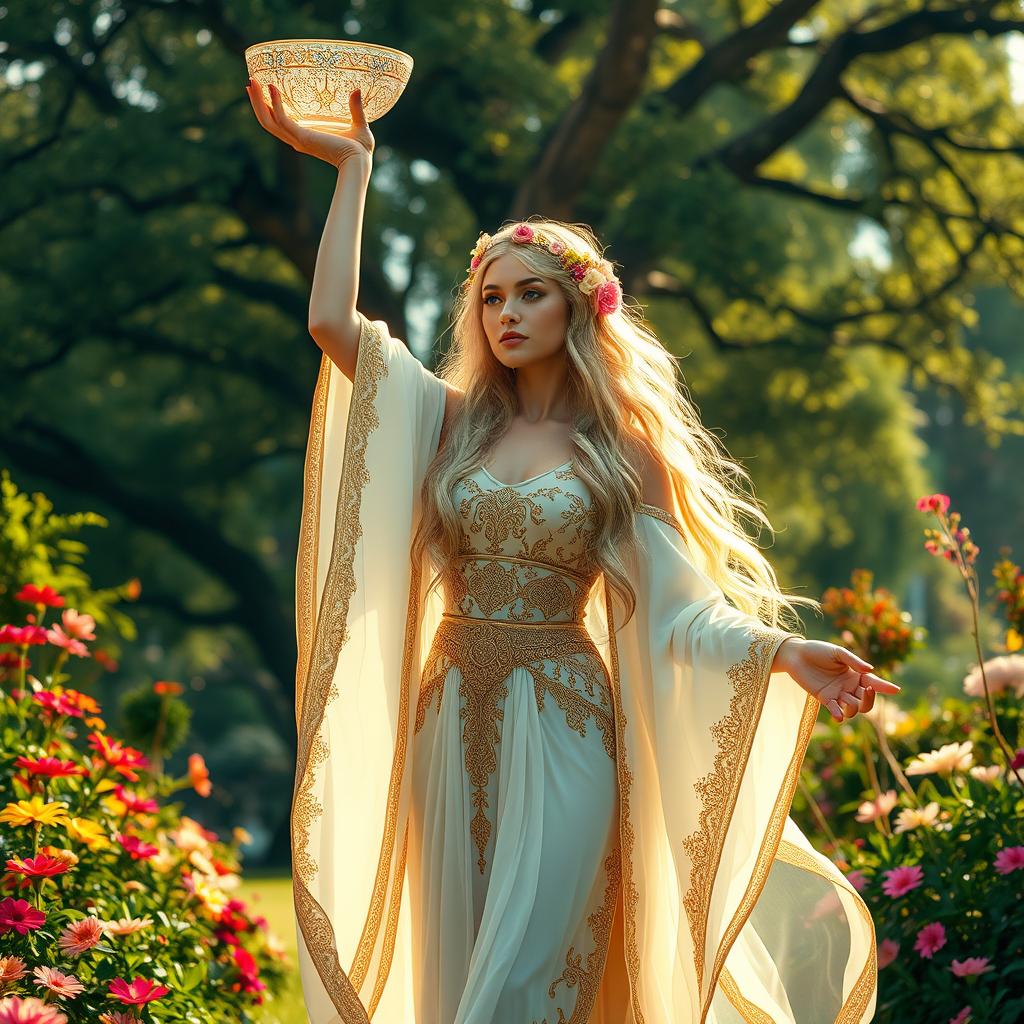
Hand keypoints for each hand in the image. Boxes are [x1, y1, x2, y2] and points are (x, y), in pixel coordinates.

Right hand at [244, 80, 374, 170]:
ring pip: (269, 121)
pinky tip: (272, 88)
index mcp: (306, 138)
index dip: (269, 108)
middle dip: (257, 103)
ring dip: (258, 102)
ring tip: (252, 81)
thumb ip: (355, 108)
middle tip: (251, 82)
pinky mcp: (302, 137)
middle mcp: (297, 140)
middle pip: (268, 121)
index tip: (263, 90)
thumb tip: (357, 90)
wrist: (360, 160)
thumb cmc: (361, 149)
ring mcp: (298, 139)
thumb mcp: (358, 124)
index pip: (280, 123)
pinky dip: (275, 104)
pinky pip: (282, 119)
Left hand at [776, 638, 900, 722]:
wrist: (795, 655)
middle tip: (867, 689)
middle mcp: (849, 686)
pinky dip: (838, 715)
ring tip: (846, 698)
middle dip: (869, 699)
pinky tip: (838, 716)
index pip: (874, 683)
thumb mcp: (837, 653)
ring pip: (854, 709)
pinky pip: (835, 710)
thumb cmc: (817, 650)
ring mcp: (837, 694)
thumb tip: (870, 670)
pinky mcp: (824, 698)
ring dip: (853, 707)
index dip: (885, 687)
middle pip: (866, 701)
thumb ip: (853, 661)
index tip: (896, 690)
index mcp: (855, 674)